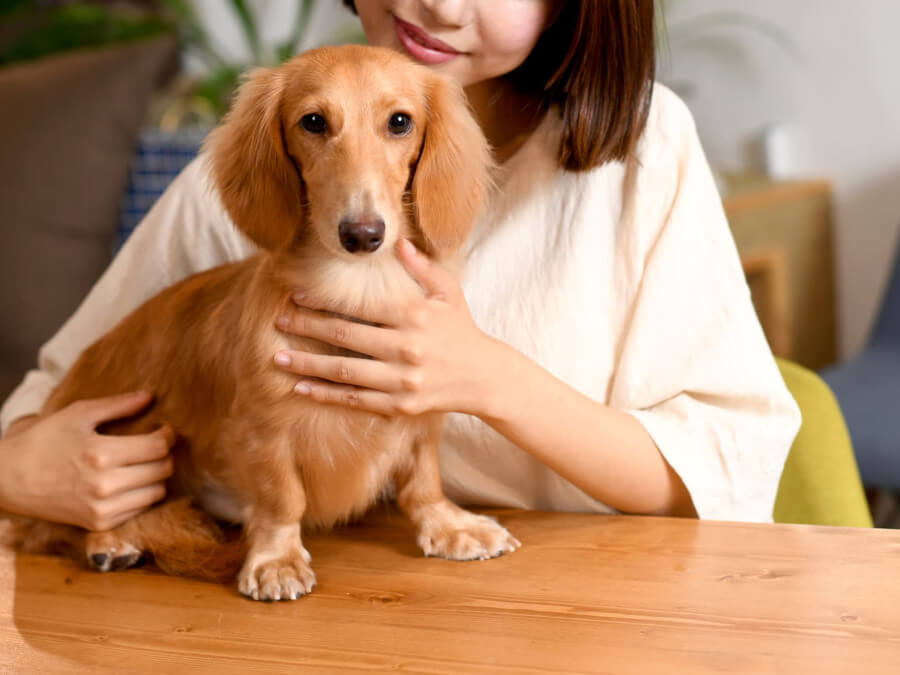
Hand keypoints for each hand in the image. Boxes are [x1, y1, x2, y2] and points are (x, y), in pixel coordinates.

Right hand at [0, 391, 173, 530]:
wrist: (9, 479)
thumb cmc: (43, 441)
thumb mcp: (78, 414)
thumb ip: (117, 405)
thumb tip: (149, 396)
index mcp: (101, 454)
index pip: (157, 448)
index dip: (168, 436)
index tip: (164, 429)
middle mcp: (105, 486)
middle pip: (162, 470)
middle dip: (164, 455)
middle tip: (155, 445)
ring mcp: (102, 509)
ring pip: (156, 492)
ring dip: (156, 476)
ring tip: (142, 464)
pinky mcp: (99, 524)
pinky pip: (139, 510)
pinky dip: (141, 495)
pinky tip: (129, 482)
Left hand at [273, 239, 505, 416]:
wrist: (484, 377)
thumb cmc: (462, 329)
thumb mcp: (448, 292)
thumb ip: (421, 267)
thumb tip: (396, 241)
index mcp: (414, 316)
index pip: (360, 305)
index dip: (325, 300)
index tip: (295, 295)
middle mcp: (406, 348)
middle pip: (345, 337)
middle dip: (307, 329)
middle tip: (278, 322)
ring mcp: (402, 380)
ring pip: (344, 372)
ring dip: (308, 365)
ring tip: (278, 358)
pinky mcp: (400, 405)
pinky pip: (355, 400)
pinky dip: (325, 396)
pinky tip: (301, 390)